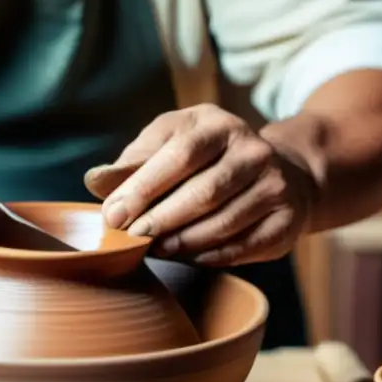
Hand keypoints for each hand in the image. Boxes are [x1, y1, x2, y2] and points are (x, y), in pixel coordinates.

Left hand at [84, 104, 318, 266]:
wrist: (274, 171)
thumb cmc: (203, 159)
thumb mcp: (167, 146)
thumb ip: (132, 164)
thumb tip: (93, 181)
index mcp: (217, 124)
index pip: (180, 154)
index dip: (144, 187)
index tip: (114, 215)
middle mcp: (253, 149)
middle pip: (205, 191)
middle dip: (162, 218)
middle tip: (132, 238)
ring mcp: (276, 184)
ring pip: (226, 221)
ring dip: (184, 241)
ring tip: (156, 249)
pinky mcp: (287, 219)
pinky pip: (245, 245)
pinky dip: (211, 256)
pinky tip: (186, 257)